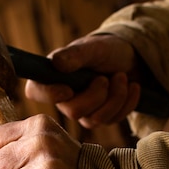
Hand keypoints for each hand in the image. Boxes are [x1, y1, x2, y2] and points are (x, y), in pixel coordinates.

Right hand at [25, 34, 140, 127]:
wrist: (131, 58)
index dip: (49, 95)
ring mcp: (83, 110)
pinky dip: (127, 102)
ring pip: (95, 119)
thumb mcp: (93, 48)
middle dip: (96, 95)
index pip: (36, 91)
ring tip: (122, 76)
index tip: (68, 89)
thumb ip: (75, 55)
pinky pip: (112, 120)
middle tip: (106, 78)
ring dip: (115, 97)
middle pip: (73, 112)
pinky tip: (132, 86)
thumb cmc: (107, 49)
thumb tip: (56, 63)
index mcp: (54, 76)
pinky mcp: (101, 117)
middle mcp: (64, 97)